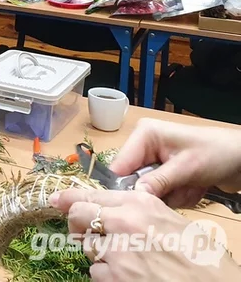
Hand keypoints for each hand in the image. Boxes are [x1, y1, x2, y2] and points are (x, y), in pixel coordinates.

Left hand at [49, 188, 238, 280]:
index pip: (91, 195)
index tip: (57, 198)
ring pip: (88, 248)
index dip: (71, 198)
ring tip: (128, 261)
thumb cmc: (201, 258)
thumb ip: (139, 211)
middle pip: (78, 217)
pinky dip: (106, 276)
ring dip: (99, 254)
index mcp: (140, 204)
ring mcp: (116, 251)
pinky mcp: (113, 277)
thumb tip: (111, 210)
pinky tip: (128, 276)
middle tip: (89, 233)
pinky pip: (95, 273)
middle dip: (79, 224)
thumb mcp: (172, 221)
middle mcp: (123, 222)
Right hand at [109, 118, 240, 206]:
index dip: (125, 185)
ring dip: (172, 195)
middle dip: (158, 191)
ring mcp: (154, 160)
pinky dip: (178, 196)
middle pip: (133, 179)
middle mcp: (144, 146)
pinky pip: (161, 193)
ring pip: (148, 189)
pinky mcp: (164, 172)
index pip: (120, 164)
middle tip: (179, 188)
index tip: (136, 203)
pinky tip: (193, 188)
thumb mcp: (186, 167)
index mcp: (144, 134)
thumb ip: (158, 181)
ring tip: (191, 187)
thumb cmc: (216, 154)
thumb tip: (133, 195)